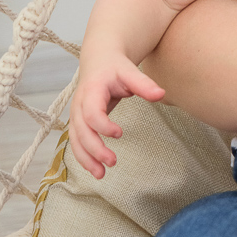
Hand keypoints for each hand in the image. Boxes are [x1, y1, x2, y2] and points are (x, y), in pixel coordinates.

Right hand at [69, 54, 165, 178]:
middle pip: (81, 131)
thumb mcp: (130, 71)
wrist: (99, 61)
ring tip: (101, 175)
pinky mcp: (77, 122)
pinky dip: (84, 157)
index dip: (103, 125)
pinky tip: (95, 169)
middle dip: (94, 149)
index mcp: (91, 91)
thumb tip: (161, 94)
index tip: (120, 134)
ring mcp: (75, 115)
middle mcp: (78, 104)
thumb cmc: (115, 67)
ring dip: (86, 159)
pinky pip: (76, 142)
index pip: (91, 113)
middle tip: (112, 162)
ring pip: (75, 140)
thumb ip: (144, 84)